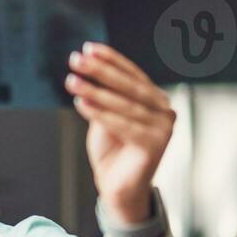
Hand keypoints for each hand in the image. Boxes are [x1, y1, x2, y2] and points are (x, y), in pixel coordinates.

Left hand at [66, 42, 175, 224]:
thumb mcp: (104, 116)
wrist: (116, 187)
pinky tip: (81, 103)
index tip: (87, 48)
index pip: (132, 74)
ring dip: (95, 92)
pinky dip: (100, 113)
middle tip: (76, 60)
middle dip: (100, 71)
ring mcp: (164, 128)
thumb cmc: (111, 150)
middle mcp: (165, 110)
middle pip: (129, 86)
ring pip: (125, 105)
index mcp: (155, 99)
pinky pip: (124, 125)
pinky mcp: (157, 144)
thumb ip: (104, 95)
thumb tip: (90, 66)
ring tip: (72, 81)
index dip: (111, 60)